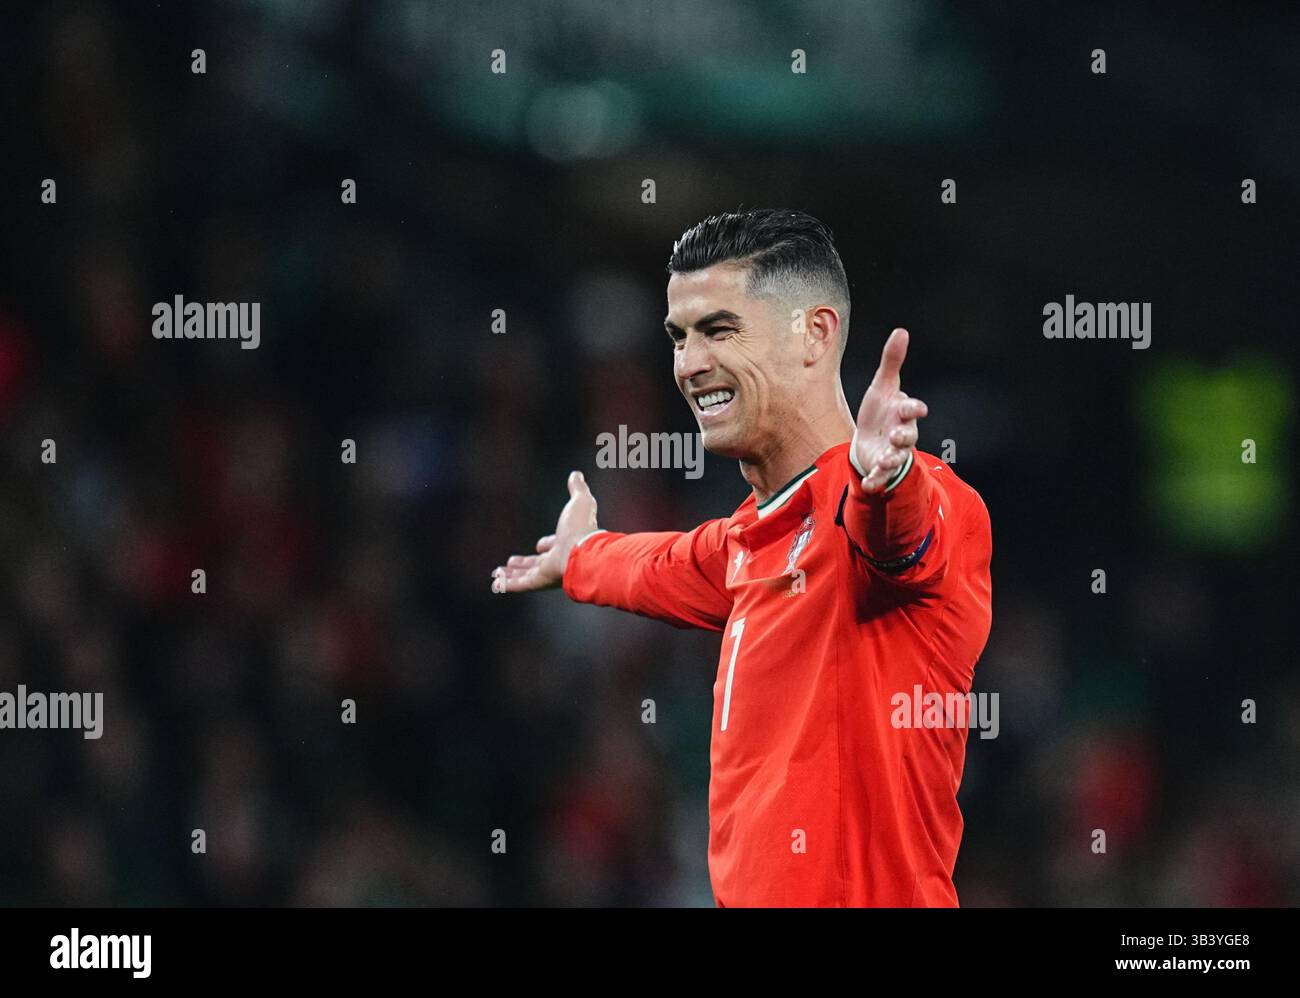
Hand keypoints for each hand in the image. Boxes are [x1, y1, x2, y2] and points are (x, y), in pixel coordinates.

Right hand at [491, 471, 599, 592]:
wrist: (582, 550)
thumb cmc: (582, 527)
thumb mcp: (580, 501)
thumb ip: (578, 488)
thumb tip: (576, 474)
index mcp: (567, 543)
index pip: (554, 545)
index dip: (547, 543)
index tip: (540, 545)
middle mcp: (558, 560)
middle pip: (538, 563)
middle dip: (525, 562)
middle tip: (512, 561)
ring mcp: (549, 573)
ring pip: (526, 575)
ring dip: (512, 574)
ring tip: (498, 573)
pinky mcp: (540, 582)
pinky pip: (521, 584)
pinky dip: (508, 584)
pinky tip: (496, 584)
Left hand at [853, 328, 928, 492]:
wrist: (869, 436)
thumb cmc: (880, 410)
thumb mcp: (882, 385)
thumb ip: (892, 361)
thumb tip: (901, 331)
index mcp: (903, 412)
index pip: (912, 410)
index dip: (914, 409)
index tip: (916, 408)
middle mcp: (902, 433)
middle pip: (908, 436)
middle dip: (904, 437)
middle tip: (898, 436)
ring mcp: (892, 452)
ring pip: (896, 458)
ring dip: (891, 460)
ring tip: (883, 461)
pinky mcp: (879, 467)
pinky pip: (880, 476)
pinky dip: (875, 481)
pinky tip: (868, 485)